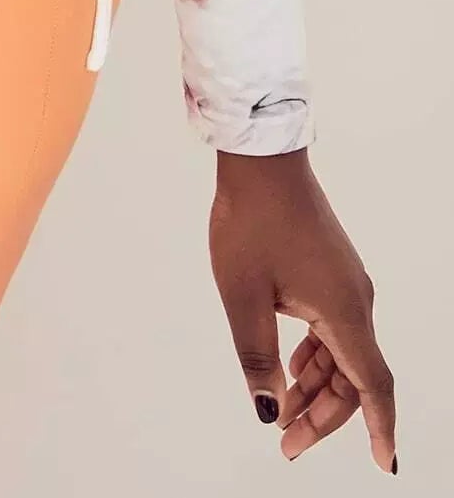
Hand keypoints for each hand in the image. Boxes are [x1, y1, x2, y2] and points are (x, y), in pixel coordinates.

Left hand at [209, 147, 396, 473]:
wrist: (261, 162)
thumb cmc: (251, 223)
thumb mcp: (243, 298)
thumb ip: (257, 358)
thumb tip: (269, 409)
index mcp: (344, 311)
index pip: (372, 386)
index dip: (379, 429)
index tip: (384, 465)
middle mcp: (356, 300)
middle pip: (353, 376)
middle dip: (322, 414)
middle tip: (285, 441)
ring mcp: (345, 284)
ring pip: (341, 352)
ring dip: (316, 385)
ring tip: (280, 410)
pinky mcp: (331, 270)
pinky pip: (333, 327)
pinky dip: (315, 355)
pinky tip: (291, 367)